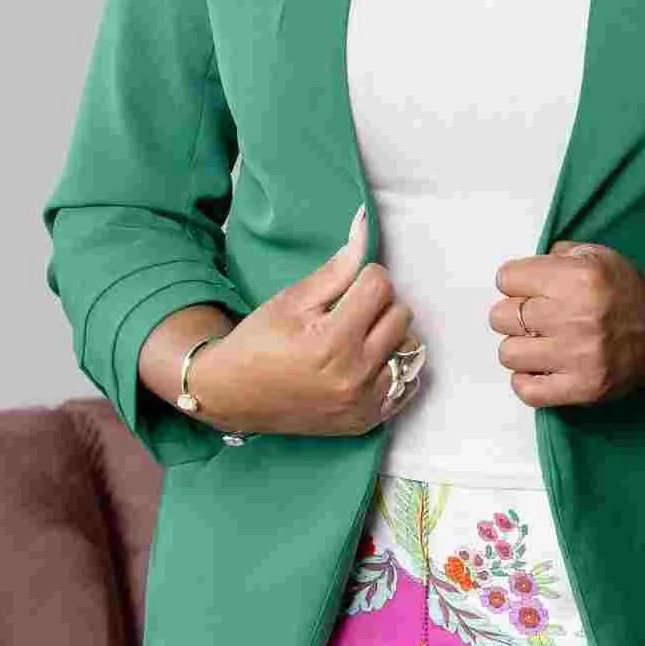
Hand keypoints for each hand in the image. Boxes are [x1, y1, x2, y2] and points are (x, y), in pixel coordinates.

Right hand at [190, 207, 426, 439]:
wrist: (235, 396)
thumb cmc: (259, 343)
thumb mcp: (292, 299)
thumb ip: (336, 268)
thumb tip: (365, 226)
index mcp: (333, 340)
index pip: (380, 285)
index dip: (365, 277)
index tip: (348, 287)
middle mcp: (354, 374)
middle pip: (400, 314)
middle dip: (379, 305)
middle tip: (350, 311)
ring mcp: (363, 402)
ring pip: (409, 347)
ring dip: (389, 335)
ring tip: (359, 338)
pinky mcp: (367, 419)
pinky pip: (408, 382)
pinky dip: (394, 367)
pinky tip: (368, 362)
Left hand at [489, 241, 644, 408]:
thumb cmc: (625, 291)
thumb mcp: (594, 255)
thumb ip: (551, 258)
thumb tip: (516, 278)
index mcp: (578, 278)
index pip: (506, 279)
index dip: (516, 283)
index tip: (529, 290)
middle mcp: (576, 316)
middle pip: (501, 317)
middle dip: (515, 315)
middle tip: (536, 318)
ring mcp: (578, 356)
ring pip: (508, 354)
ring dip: (520, 348)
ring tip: (541, 343)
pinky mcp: (582, 388)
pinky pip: (527, 390)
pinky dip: (527, 380)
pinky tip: (541, 368)